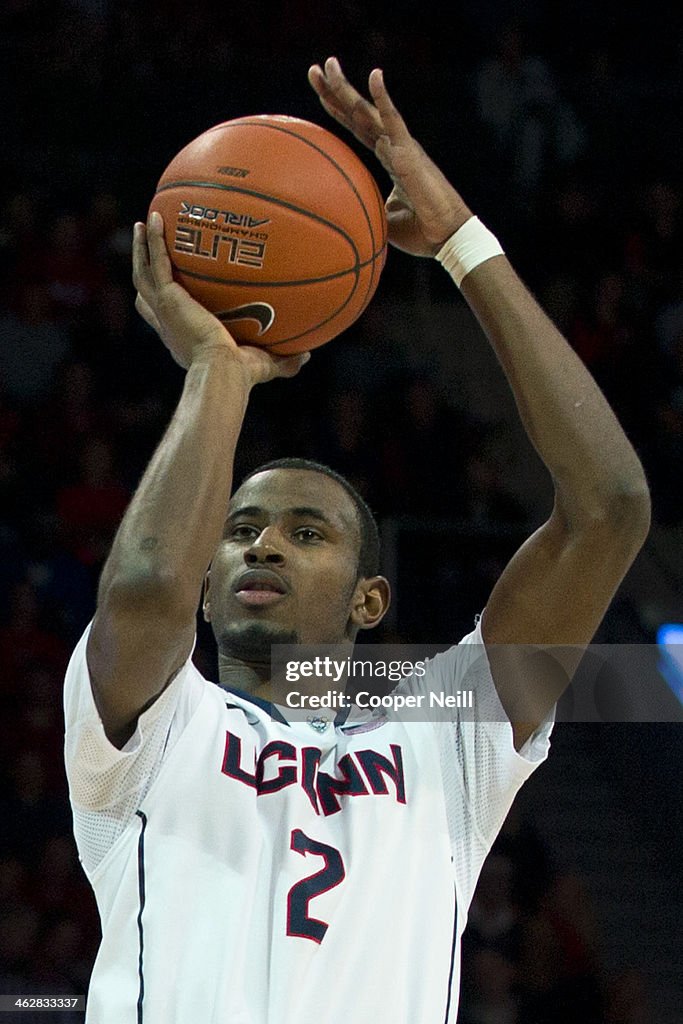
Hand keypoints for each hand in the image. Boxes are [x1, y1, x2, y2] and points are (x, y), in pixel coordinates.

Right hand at [132, 212, 308, 384]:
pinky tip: (155, 217)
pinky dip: (153, 240)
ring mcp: (165, 309)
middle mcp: (168, 323)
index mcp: (182, 337)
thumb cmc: (240, 376)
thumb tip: (307, 354)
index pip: (165, 318)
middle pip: (147, 292)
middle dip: (145, 268)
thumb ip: (283, 360)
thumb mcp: (263, 364)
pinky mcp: (168, 298)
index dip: (161, 303)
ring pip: (144, 273)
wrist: (222, 371)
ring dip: (141, 247)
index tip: (167, 287)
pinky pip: (157, 262)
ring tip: (145, 221)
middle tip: (147, 246)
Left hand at [308, 57, 471, 255]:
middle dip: (336, 90)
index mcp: (389, 158)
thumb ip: (365, 209)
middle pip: (359, 113)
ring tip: (328, 65)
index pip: (358, 128)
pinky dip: (383, 98)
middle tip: (315, 69)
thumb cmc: (420, 232)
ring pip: (368, 111)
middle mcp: (394, 145)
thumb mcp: (382, 220)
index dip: (339, 109)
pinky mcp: (410, 152)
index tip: (319, 90)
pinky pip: (394, 121)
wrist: (446, 238)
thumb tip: (342, 215)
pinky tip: (374, 75)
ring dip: (346, 89)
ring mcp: (402, 146)